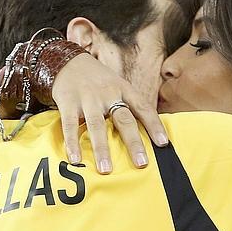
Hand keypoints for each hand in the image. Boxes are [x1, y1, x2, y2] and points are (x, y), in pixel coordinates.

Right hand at [52, 53, 168, 173]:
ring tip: (106, 169)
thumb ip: (127, 106)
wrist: (68, 61)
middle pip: (123, 119)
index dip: (154, 125)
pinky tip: (75, 159)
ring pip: (97, 125)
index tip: (163, 144)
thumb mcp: (117, 85)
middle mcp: (108, 93)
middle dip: (133, 142)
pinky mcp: (68, 102)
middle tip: (141, 162)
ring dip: (102, 148)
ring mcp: (88, 98)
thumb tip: (146, 134)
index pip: (143, 108)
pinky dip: (72, 143)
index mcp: (124, 89)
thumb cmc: (98, 80)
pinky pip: (70, 125)